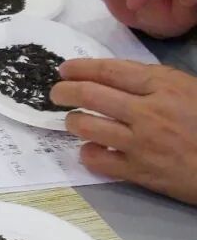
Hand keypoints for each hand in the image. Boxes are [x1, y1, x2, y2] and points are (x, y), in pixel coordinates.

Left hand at [51, 58, 196, 204]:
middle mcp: (147, 111)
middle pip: (89, 95)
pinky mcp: (140, 171)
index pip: (109, 70)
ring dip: (72, 121)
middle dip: (64, 92)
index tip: (64, 69)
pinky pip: (98, 160)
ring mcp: (142, 142)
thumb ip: (155, 82)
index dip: (80, 68)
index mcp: (164, 86)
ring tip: (73, 120)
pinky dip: (88, 152)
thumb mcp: (190, 90)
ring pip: (86, 126)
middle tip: (56, 93)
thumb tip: (115, 78)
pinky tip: (90, 149)